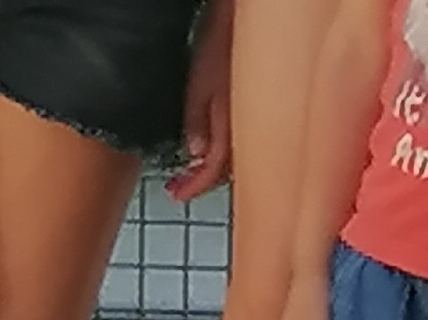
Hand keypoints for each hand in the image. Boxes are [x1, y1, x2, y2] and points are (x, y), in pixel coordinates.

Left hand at [168, 0, 233, 196]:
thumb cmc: (226, 34)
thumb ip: (200, 119)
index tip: (175, 192)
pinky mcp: (250, 104)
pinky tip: (212, 141)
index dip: (193, 186)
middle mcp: (249, 126)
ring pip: (236, 156)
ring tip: (194, 168)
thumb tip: (195, 153)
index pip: (216, 170)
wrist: (248, 13)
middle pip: (228, 170)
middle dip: (204, 180)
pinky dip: (224, 144)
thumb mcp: (203, 77)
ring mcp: (252, 116)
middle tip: (181, 184)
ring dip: (214, 166)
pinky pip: (239, 135)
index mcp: (236, 125)